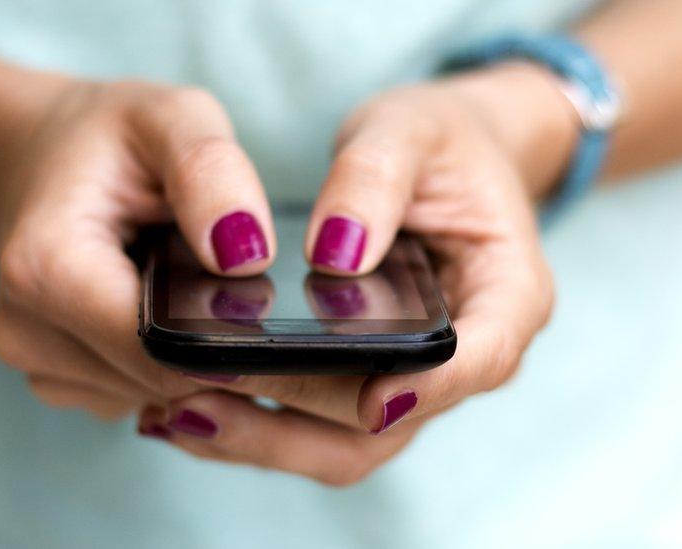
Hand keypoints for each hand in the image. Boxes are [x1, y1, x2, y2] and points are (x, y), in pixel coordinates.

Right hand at [0, 53, 278, 419]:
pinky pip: (141, 396)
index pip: (159, 349)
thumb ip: (211, 173)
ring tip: (186, 285)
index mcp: (46, 268)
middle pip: (163, 381)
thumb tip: (245, 257)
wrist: (41, 159)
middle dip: (215, 345)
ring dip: (194, 355)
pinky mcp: (60, 381)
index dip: (226, 337)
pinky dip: (169, 362)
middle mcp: (26, 331)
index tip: (263, 304)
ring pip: (159, 397)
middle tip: (231, 283)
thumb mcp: (169, 118)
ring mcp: (37, 365)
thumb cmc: (110, 139)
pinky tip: (164, 310)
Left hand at [139, 64, 577, 484]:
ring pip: (345, 444)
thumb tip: (333, 253)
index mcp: (506, 294)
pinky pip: (315, 427)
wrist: (440, 160)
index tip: (369, 397)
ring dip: (263, 440)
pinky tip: (187, 404)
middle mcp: (465, 356)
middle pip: (390, 422)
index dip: (429, 387)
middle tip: (200, 398)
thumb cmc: (437, 143)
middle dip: (297, 424)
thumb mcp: (408, 130)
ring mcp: (412, 380)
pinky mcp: (365, 384)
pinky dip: (255, 425)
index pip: (481, 358)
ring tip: (174, 413)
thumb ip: (374, 179)